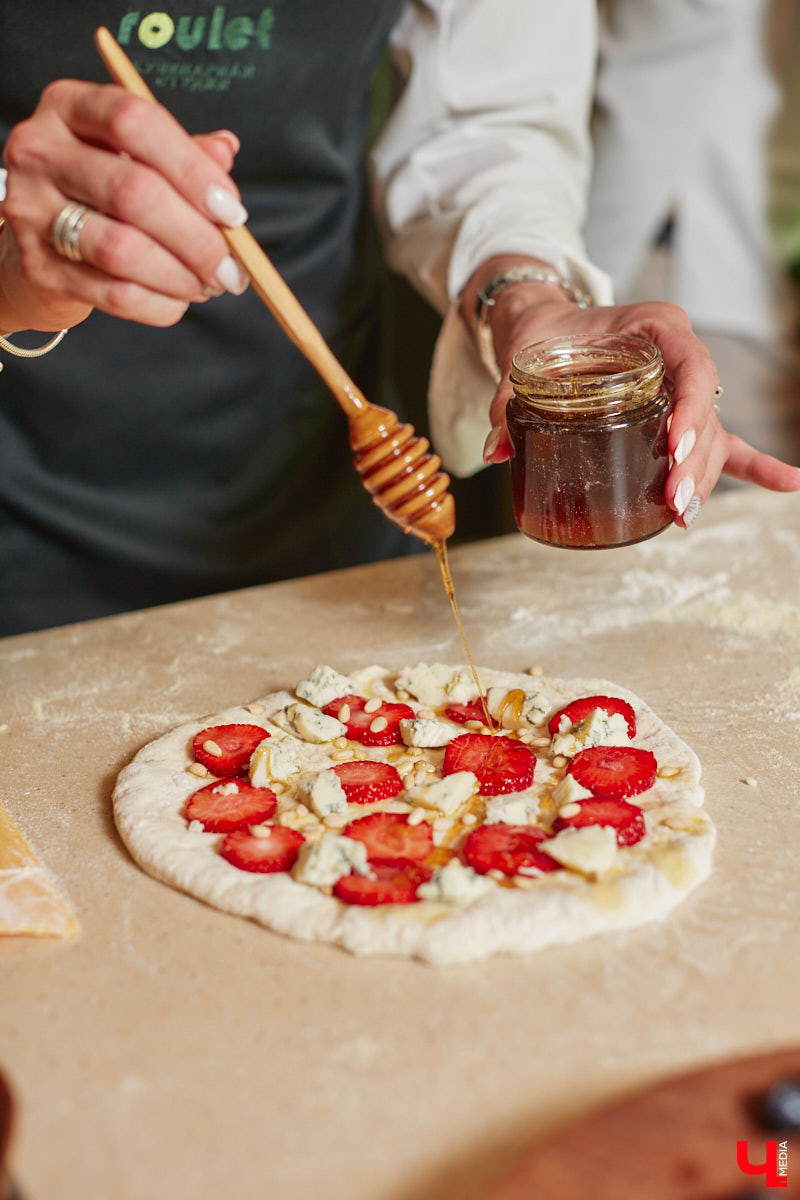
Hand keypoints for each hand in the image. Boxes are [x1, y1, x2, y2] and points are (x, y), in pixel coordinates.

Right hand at [0, 80, 248, 333]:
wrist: (42, 241)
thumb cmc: (100, 193)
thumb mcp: (137, 157)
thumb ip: (181, 153)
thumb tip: (225, 151)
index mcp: (70, 107)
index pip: (134, 123)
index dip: (193, 169)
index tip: (232, 212)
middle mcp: (40, 152)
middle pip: (132, 192)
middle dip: (197, 238)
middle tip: (231, 268)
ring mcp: (31, 209)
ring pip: (122, 250)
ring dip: (180, 277)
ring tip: (208, 286)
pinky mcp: (37, 266)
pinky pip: (113, 293)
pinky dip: (159, 304)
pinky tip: (178, 301)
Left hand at [462, 256, 799, 527]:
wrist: (545, 322)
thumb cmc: (543, 332)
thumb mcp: (522, 357)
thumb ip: (506, 400)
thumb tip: (496, 452)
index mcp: (655, 327)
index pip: (692, 366)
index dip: (690, 408)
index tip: (675, 446)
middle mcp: (679, 354)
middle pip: (705, 410)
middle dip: (695, 460)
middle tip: (674, 500)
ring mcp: (681, 389)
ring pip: (711, 434)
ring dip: (704, 476)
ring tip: (684, 513)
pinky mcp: (677, 416)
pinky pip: (722, 441)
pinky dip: (753, 464)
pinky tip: (788, 484)